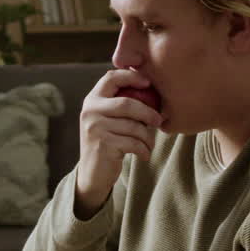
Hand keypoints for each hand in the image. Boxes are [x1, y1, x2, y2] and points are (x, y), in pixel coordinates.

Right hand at [75, 69, 163, 217]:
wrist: (93, 174)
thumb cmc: (108, 142)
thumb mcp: (108, 120)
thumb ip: (121, 104)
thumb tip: (154, 90)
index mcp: (92, 100)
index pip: (111, 77)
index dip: (132, 76)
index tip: (149, 83)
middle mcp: (90, 111)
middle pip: (127, 104)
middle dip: (148, 112)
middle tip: (159, 120)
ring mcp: (95, 128)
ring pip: (133, 127)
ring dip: (147, 137)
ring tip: (149, 144)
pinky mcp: (103, 145)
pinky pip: (133, 143)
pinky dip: (144, 150)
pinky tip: (144, 155)